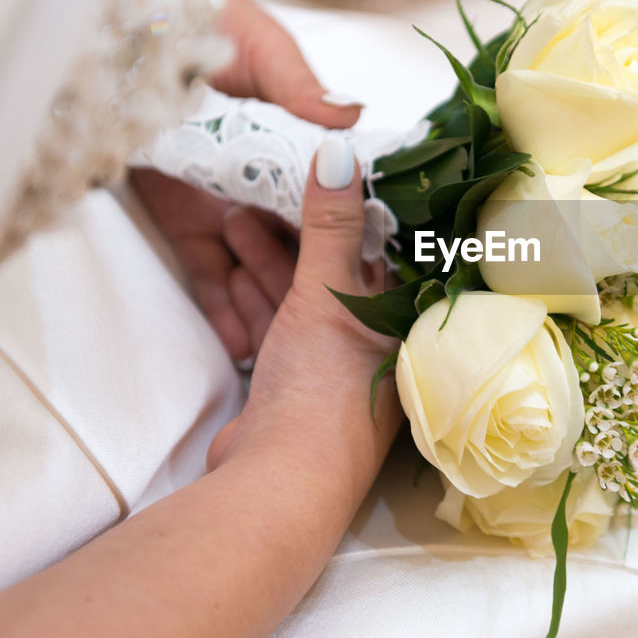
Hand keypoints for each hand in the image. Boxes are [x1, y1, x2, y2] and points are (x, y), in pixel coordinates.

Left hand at [132, 0, 364, 360]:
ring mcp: (230, 202)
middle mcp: (273, 178)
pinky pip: (207, 271)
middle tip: (351, 332)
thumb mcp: (259, 47)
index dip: (363, 228)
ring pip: (263, 266)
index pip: (341, 191)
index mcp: (302, 138)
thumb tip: (350, 117)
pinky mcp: (185, 219)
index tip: (391, 269)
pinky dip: (223, 306)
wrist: (118, 29)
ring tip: (295, 350)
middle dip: (326, 284)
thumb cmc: (201, 19)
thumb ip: (299, 86)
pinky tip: (243, 343)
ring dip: (276, 306)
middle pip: (308, 240)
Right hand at [206, 139, 400, 489]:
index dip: (358, 205)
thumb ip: (332, 226)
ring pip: (301, 295)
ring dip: (269, 258)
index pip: (389, 249)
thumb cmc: (324, 392)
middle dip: (298, 228)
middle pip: (338, 268)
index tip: (329, 165)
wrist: (277, 483)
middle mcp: (379, 342)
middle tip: (263, 184)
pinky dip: (255, 296)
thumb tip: (338, 153)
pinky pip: (276, 323)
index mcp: (407, 320)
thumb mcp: (330, 295)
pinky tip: (229, 266)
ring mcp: (334, 364)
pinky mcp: (294, 382)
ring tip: (233, 213)